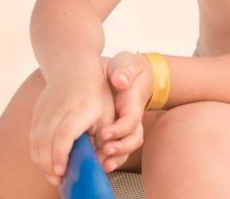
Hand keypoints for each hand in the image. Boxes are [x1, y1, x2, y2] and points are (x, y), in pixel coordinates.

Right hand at [28, 59, 114, 186]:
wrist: (72, 65)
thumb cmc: (94, 91)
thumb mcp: (106, 113)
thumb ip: (103, 138)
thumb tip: (99, 163)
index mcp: (79, 110)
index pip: (64, 135)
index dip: (60, 155)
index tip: (62, 171)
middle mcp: (57, 110)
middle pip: (45, 141)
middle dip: (49, 165)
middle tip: (58, 180)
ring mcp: (44, 110)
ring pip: (36, 141)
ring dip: (41, 161)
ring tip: (52, 174)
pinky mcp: (37, 112)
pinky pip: (32, 137)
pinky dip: (37, 152)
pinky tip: (46, 161)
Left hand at [96, 51, 152, 171]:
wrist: (126, 75)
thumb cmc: (123, 69)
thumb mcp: (124, 65)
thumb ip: (124, 71)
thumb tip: (121, 80)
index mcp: (133, 104)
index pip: (131, 121)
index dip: (119, 130)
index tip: (104, 134)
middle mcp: (132, 120)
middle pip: (132, 140)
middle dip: (119, 148)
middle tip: (103, 152)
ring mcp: (125, 128)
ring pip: (126, 149)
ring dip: (114, 158)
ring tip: (101, 164)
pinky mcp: (116, 134)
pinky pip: (116, 150)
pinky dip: (108, 159)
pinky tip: (96, 165)